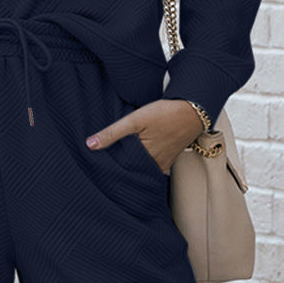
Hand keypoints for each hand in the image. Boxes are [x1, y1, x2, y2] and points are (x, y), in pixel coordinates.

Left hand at [85, 98, 204, 174]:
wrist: (193, 111)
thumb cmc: (165, 113)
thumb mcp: (135, 120)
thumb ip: (112, 133)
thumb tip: (90, 145)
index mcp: (143, 158)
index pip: (120, 168)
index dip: (108, 166)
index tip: (96, 165)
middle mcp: (154, 165)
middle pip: (131, 171)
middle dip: (118, 169)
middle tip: (102, 167)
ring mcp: (162, 164)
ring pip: (142, 170)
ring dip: (131, 167)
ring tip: (117, 163)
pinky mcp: (168, 160)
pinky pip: (153, 168)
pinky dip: (143, 166)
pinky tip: (137, 159)